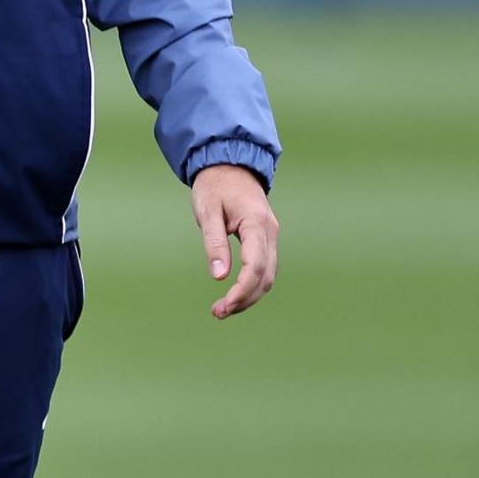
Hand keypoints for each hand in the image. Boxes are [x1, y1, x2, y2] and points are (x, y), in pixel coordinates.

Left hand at [191, 164, 278, 319]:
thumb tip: (219, 277)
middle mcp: (270, 232)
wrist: (229, 165)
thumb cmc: (214, 186)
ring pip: (268, 276)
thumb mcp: (208, 212)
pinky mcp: (266, 239)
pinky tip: (234, 295)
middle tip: (217, 312)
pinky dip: (252, 285)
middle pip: (265, 276)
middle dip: (244, 299)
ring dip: (249, 296)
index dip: (241, 290)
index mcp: (256, 223)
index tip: (223, 306)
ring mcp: (271, 236)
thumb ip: (214, 243)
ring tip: (222, 309)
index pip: (256, 265)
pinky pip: (264, 268)